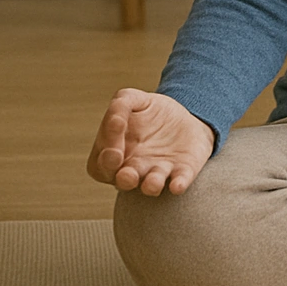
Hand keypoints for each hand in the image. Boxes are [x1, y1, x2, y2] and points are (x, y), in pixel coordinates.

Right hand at [86, 88, 215, 195]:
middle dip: (124, 180)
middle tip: (127, 174)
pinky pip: (180, 181)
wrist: (185, 116)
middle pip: (124, 181)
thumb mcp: (132, 99)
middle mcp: (135, 169)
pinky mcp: (183, 171)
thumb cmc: (150, 112)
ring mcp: (159, 171)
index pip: (100, 165)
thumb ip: (119, 105)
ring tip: (152, 183)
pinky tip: (178, 185)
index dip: (105, 155)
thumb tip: (115, 119)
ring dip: (151, 185)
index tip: (116, 133)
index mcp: (115, 154)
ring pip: (151, 185)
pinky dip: (179, 184)